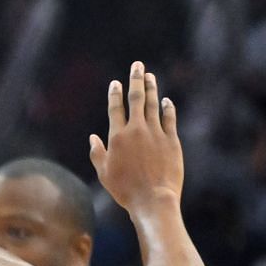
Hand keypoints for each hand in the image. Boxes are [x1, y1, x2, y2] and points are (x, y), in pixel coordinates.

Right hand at [90, 60, 185, 211]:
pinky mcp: (172, 140)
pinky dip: (168, 108)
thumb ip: (97, 153)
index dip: (115, 94)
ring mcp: (156, 134)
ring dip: (152, 89)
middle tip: (137, 66)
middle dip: (136, 80)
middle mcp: (137, 130)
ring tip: (150, 76)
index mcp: (117, 137)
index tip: (115, 83)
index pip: (115, 108)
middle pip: (136, 99)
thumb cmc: (125, 189)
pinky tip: (166, 101)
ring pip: (154, 105)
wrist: (153, 199)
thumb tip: (93, 138)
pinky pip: (169, 119)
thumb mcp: (104, 173)